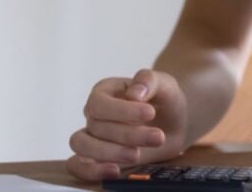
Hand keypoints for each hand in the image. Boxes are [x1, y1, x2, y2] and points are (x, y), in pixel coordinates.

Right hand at [66, 68, 188, 181]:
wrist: (174, 125)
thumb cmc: (165, 101)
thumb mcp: (164, 84)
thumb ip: (149, 81)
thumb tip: (134, 94)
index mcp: (105, 91)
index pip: (99, 103)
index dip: (121, 110)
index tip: (150, 113)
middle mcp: (94, 114)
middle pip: (96, 126)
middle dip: (128, 134)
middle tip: (158, 137)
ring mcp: (92, 136)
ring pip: (82, 145)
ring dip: (110, 152)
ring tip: (137, 155)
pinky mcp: (95, 158)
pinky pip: (77, 166)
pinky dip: (91, 170)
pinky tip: (115, 171)